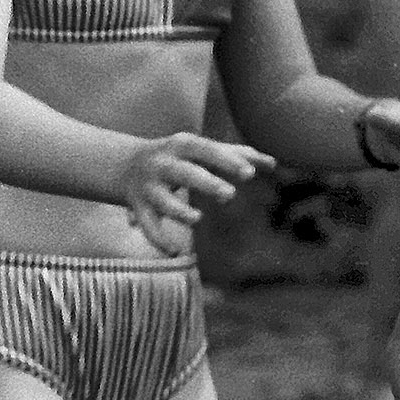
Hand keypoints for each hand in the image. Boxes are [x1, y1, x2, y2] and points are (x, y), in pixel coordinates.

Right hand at [114, 133, 275, 253]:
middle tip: (230, 195)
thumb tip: (273, 163)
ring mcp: (149, 187)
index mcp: (182, 146)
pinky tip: (175, 253)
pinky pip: (148, 227)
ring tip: (197, 218)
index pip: (206, 150)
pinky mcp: (139, 209)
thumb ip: (236, 154)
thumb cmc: (179, 157)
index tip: (250, 173)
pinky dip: (159, 240)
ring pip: (163, 201)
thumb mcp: (201, 150)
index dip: (227, 161)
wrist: (126, 164)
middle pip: (184, 173)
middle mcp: (163, 164)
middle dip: (205, 183)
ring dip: (179, 210)